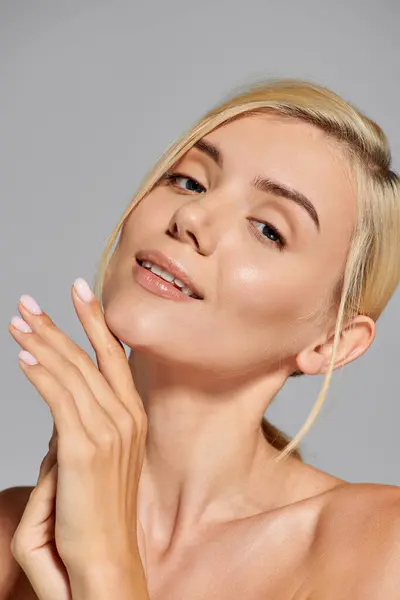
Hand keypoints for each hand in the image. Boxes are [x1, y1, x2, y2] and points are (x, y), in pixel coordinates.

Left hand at [8, 278, 148, 596]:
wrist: (108, 562)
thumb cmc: (97, 518)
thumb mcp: (93, 465)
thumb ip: (77, 436)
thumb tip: (56, 426)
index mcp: (132, 417)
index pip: (112, 358)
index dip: (96, 322)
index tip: (80, 293)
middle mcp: (126, 418)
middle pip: (90, 357)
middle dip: (60, 323)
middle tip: (31, 301)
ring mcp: (109, 432)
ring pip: (72, 373)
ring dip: (42, 343)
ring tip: (18, 321)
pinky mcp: (85, 449)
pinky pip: (60, 400)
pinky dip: (41, 375)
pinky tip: (23, 356)